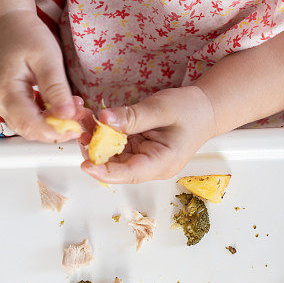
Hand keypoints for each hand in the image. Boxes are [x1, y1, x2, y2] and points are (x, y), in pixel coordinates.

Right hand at [0, 9, 81, 141]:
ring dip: (52, 122)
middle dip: (56, 129)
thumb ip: (56, 88)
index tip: (76, 129)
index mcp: (5, 91)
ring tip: (72, 107)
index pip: (30, 125)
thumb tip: (67, 115)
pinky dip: (44, 115)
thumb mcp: (46, 57)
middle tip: (78, 117)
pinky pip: (26, 116)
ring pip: (28, 125)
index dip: (55, 133)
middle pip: (29, 130)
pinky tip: (59, 104)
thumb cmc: (23, 33)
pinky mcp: (5, 100)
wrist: (4, 21)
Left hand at [79, 86, 216, 183]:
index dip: (105, 172)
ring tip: (82, 117)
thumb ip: (134, 117)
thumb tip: (104, 120)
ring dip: (95, 139)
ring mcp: (143, 159)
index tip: (85, 164)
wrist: (205, 109)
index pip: (130, 174)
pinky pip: (115, 145)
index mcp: (162, 163)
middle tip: (78, 126)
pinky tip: (92, 118)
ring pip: (111, 155)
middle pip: (115, 166)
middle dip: (93, 149)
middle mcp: (150, 166)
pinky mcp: (137, 150)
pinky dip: (103, 133)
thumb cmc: (191, 110)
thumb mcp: (163, 108)